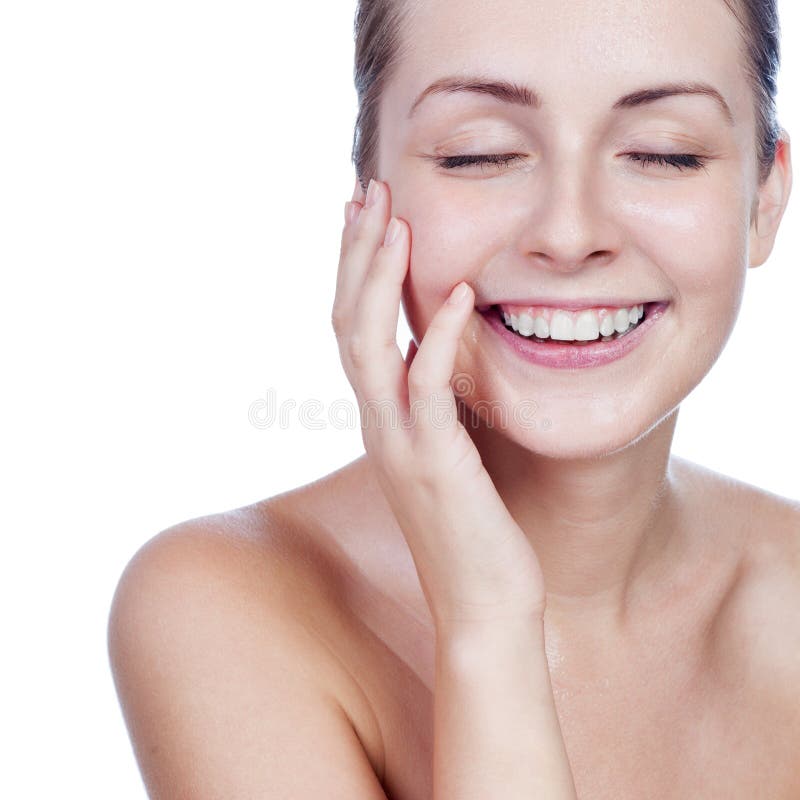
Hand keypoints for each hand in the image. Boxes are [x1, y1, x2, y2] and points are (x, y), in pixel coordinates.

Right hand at [332, 177, 546, 630]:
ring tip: (394, 219)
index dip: (355, 272)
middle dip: (356, 254)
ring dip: (378, 280)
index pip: (354, 331)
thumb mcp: (450, 455)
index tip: (367, 216)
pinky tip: (459, 294)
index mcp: (383, 420)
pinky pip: (426, 390)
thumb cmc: (476, 530)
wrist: (482, 606)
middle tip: (368, 190)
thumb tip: (443, 361)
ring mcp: (399, 446)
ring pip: (367, 348)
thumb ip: (438, 407)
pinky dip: (438, 339)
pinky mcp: (435, 465)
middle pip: (347, 324)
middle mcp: (379, 425)